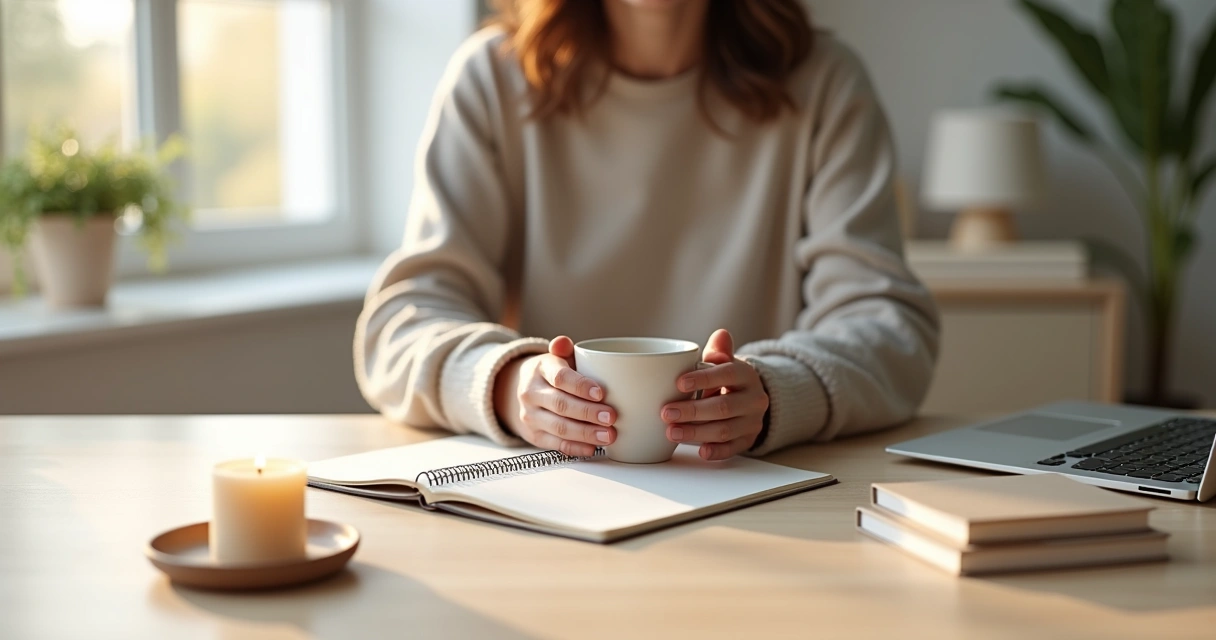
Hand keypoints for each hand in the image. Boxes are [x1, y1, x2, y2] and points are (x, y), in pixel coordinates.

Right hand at [494, 336, 616, 456]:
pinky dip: (576, 447)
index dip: (580, 386)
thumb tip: (563, 342)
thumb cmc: (552, 373)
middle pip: (560, 404)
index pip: (559, 377)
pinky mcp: (534, 436)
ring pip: (559, 427)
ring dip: (585, 433)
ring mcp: (531, 416)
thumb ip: (564, 349)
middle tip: (612, 417)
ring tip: (608, 435)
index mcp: (540, 369)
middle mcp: (531, 393)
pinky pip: (556, 444)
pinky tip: (592, 448)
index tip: (601, 393)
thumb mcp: (558, 357)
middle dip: (588, 413)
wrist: (525, 391)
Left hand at [661, 329, 768, 460]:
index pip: (727, 374)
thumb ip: (718, 352)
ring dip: (696, 432)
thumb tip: (721, 334)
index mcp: (746, 375)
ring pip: (725, 430)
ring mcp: (752, 422)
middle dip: (692, 411)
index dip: (703, 379)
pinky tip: (700, 452)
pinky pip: (732, 449)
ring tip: (670, 432)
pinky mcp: (748, 440)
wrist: (749, 399)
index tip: (679, 384)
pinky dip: (716, 452)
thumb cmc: (727, 379)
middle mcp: (754, 399)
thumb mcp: (724, 363)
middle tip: (665, 412)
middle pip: (723, 407)